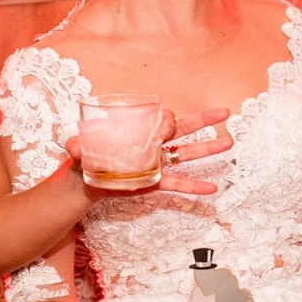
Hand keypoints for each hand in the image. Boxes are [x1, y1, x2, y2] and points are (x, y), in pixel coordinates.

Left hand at [65, 108, 232, 197]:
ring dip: (208, 149)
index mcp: (139, 129)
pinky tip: (212, 188)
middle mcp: (152, 143)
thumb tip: (71, 146)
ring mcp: (156, 162)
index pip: (163, 120)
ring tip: (229, 142)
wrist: (85, 180)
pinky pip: (178, 183)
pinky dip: (194, 186)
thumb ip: (77, 145)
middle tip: (225, 112)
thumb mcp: (80, 147)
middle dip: (204, 120)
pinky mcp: (154, 182)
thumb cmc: (86, 156)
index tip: (171, 123)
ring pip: (187, 153)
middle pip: (183, 128)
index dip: (170, 121)